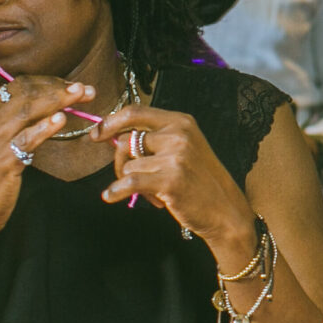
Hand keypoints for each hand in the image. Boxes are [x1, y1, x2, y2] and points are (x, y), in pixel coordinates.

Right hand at [0, 76, 98, 238]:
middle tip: (85, 89)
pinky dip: (43, 128)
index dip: (48, 82)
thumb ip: (19, 123)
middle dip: (58, 89)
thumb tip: (52, 107)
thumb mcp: (0, 142)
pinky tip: (60, 121)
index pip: (19, 86)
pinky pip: (25, 140)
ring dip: (57, 101)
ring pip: (27, 111)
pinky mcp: (2, 162)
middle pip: (26, 95)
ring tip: (80, 96)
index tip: (72, 86)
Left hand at [94, 104, 249, 249]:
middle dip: (120, 161)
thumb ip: (156, 139)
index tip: (97, 134)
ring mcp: (175, 156)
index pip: (135, 112)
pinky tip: (111, 196)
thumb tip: (114, 138)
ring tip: (152, 192)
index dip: (111, 122)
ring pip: (129, 165)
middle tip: (127, 177)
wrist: (226, 210)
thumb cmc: (201, 182)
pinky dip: (116, 190)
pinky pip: (129, 182)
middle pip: (127, 140)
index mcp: (181, 121)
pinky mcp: (170, 179)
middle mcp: (178, 134)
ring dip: (131, 182)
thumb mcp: (184, 149)